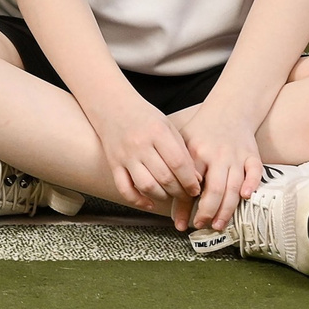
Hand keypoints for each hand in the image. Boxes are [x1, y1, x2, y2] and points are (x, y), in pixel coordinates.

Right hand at [94, 96, 205, 223]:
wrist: (112, 106)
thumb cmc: (145, 118)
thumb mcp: (168, 127)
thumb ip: (182, 152)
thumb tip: (195, 180)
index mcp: (157, 132)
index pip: (178, 163)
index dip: (190, 181)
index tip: (196, 189)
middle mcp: (139, 144)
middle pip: (164, 178)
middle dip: (179, 192)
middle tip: (186, 194)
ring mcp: (125, 155)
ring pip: (146, 186)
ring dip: (162, 196)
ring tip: (169, 195)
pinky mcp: (113, 163)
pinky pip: (124, 188)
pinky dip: (138, 200)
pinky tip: (149, 202)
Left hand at [176, 105, 265, 233]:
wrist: (228, 111)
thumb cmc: (201, 131)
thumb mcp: (183, 143)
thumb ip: (177, 168)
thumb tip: (167, 196)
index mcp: (197, 152)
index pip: (190, 183)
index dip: (186, 205)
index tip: (182, 223)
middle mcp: (218, 155)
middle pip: (215, 189)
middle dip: (208, 211)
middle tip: (202, 226)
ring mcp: (237, 156)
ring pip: (234, 186)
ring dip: (227, 208)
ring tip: (218, 224)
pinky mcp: (253, 155)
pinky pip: (255, 172)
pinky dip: (251, 185)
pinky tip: (246, 198)